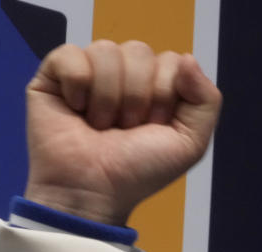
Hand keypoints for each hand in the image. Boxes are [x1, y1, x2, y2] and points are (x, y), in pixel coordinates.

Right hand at [23, 40, 222, 225]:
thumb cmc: (139, 171)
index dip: (164, 96)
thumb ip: (206, 100)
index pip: (171, 60)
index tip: (153, 127)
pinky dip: (77, 86)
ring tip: (100, 125)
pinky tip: (76, 110)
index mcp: (156, 84)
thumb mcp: (190, 143)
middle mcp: (124, 73)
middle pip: (139, 51)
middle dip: (137, 97)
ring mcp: (89, 71)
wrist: (95, 190)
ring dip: (108, 98)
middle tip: (125, 129)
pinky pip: (70, 54)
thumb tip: (187, 57)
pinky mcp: (54, 74)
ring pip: (106, 50)